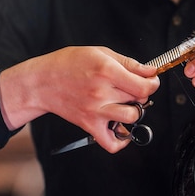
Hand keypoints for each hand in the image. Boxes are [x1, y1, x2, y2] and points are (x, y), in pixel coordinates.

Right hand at [0, 46, 159, 152]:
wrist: (41, 82)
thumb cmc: (68, 64)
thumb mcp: (99, 52)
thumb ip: (128, 63)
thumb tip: (151, 71)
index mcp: (106, 71)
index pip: (144, 85)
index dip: (153, 83)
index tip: (151, 81)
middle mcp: (102, 92)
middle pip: (139, 98)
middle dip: (141, 92)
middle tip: (131, 87)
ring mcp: (95, 111)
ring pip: (132, 117)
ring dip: (134, 110)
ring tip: (125, 103)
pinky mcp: (89, 125)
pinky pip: (112, 143)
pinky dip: (122, 140)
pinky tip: (121, 128)